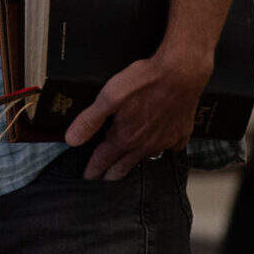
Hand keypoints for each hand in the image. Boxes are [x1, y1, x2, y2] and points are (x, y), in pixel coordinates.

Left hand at [63, 49, 208, 179]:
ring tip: (127, 163)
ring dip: (136, 161)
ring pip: (147, 158)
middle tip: (104, 180)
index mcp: (125, 137)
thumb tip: (71, 140)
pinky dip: (162, 148)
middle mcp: (145, 145)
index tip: (88, 178)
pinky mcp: (181, 134)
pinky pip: (169, 148)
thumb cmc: (143, 81)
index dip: (93, 170)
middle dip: (112, 175)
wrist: (181, 73)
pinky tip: (159, 143)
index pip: (104, 160)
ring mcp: (165, 141)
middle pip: (124, 167)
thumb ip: (90, 120)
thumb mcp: (109, 97)